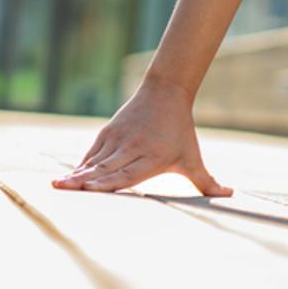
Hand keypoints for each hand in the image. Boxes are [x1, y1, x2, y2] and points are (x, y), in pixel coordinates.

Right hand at [51, 80, 232, 196]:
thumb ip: (206, 182)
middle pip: (106, 168)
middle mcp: (132, 148)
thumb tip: (231, 196)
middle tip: (62, 190)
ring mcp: (118, 139)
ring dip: (75, 174)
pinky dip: (79, 165)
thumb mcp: (193, 157)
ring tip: (56, 185)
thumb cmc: (181, 131)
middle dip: (84, 181)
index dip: (107, 182)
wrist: (166, 92)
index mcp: (152, 158)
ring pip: (94, 160)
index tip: (88, 189)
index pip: (127, 173)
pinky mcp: (107, 132)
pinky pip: (91, 153)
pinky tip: (66, 178)